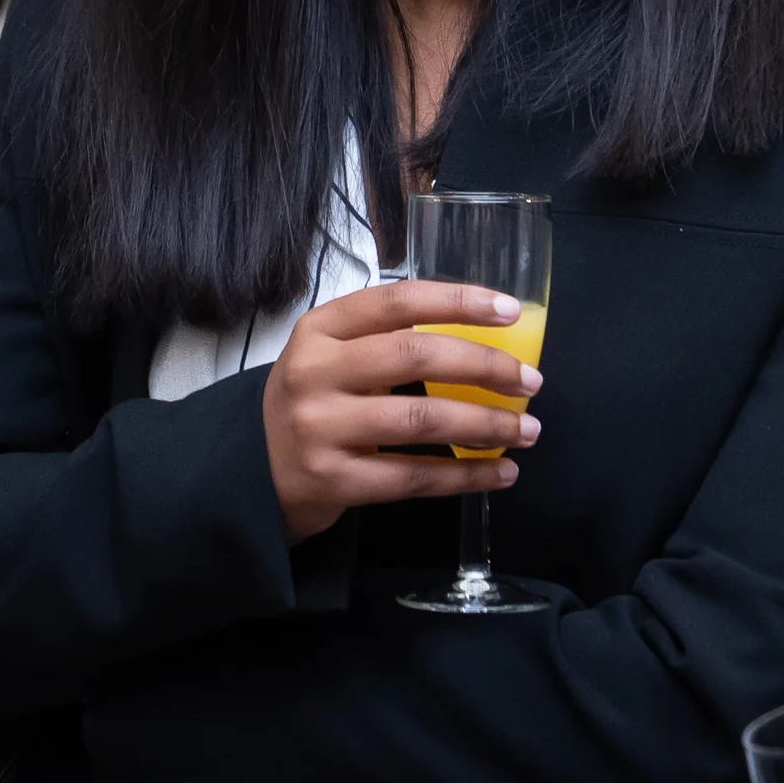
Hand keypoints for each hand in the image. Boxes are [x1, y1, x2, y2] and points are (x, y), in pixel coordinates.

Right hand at [259, 279, 540, 542]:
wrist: (253, 471)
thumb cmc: (313, 403)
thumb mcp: (332, 356)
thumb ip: (387, 339)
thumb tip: (483, 336)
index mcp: (319, 329)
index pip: (397, 302)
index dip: (458, 301)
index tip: (510, 311)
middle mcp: (314, 372)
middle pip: (415, 357)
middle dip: (485, 366)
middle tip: (530, 381)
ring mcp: (321, 428)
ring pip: (421, 421)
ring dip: (486, 425)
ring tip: (526, 431)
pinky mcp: (333, 481)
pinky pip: (414, 478)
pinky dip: (465, 476)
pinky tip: (499, 473)